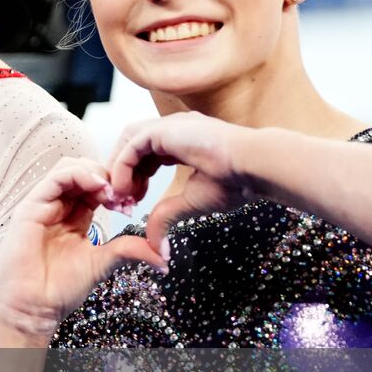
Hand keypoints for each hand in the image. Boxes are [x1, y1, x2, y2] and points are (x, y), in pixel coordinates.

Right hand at [0, 157, 165, 342]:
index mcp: (73, 216)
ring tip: (112, 192)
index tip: (132, 203)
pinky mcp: (30, 207)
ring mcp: (42, 204)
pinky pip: (54, 179)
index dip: (116, 187)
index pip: (95, 186)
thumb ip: (126, 251)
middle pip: (83, 170)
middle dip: (108, 176)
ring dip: (95, 172)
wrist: (33, 308)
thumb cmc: (59, 289)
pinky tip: (98, 188)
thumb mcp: (101, 264)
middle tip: (124, 196)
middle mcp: (57, 206)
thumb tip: (162, 257)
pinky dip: (79, 175)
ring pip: (69, 167)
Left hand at [107, 112, 259, 248]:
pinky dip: (123, 167)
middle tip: (122, 201)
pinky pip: (132, 145)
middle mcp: (173, 130)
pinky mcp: (164, 128)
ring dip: (120, 169)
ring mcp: (169, 125)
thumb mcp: (191, 202)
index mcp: (182, 142)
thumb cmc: (235, 181)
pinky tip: (126, 189)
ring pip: (128, 142)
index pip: (146, 155)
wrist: (252, 166)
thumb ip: (167, 215)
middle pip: (133, 146)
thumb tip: (155, 245)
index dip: (135, 178)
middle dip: (123, 173)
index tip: (133, 203)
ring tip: (122, 196)